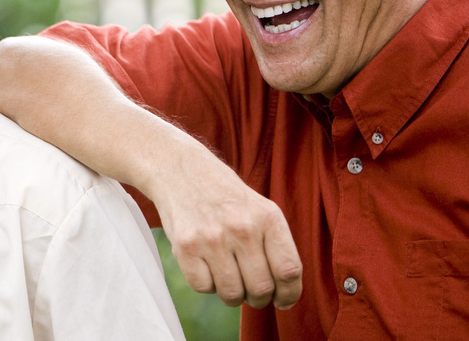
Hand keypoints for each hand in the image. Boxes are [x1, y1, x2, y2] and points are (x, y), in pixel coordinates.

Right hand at [147, 134, 302, 308]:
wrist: (179, 169)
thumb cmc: (223, 195)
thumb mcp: (258, 208)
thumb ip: (274, 245)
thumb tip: (284, 293)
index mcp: (267, 217)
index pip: (289, 270)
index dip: (289, 294)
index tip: (282, 300)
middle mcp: (242, 227)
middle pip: (262, 288)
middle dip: (258, 298)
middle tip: (250, 289)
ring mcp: (212, 237)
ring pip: (232, 294)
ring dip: (232, 295)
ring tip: (228, 278)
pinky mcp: (185, 246)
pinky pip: (203, 287)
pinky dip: (206, 284)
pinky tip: (206, 266)